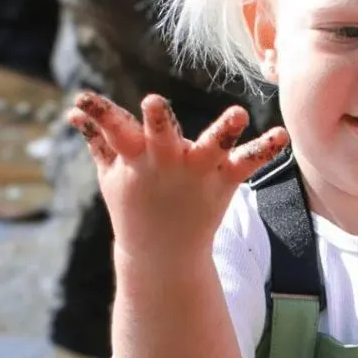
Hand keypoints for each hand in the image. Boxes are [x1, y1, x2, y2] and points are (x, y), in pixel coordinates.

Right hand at [66, 92, 288, 262]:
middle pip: (160, 136)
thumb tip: (75, 112)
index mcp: (134, 157)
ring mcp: (195, 172)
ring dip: (224, 129)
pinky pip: (246, 163)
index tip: (83, 101)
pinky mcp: (222, 183)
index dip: (98, 113)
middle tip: (153, 103)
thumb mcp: (111, 177)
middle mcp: (165, 162)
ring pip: (211, 146)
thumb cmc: (133, 207)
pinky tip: (282, 135)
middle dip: (156, 121)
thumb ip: (99, 141)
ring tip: (239, 113)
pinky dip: (265, 149)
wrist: (163, 256)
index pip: (112, 129)